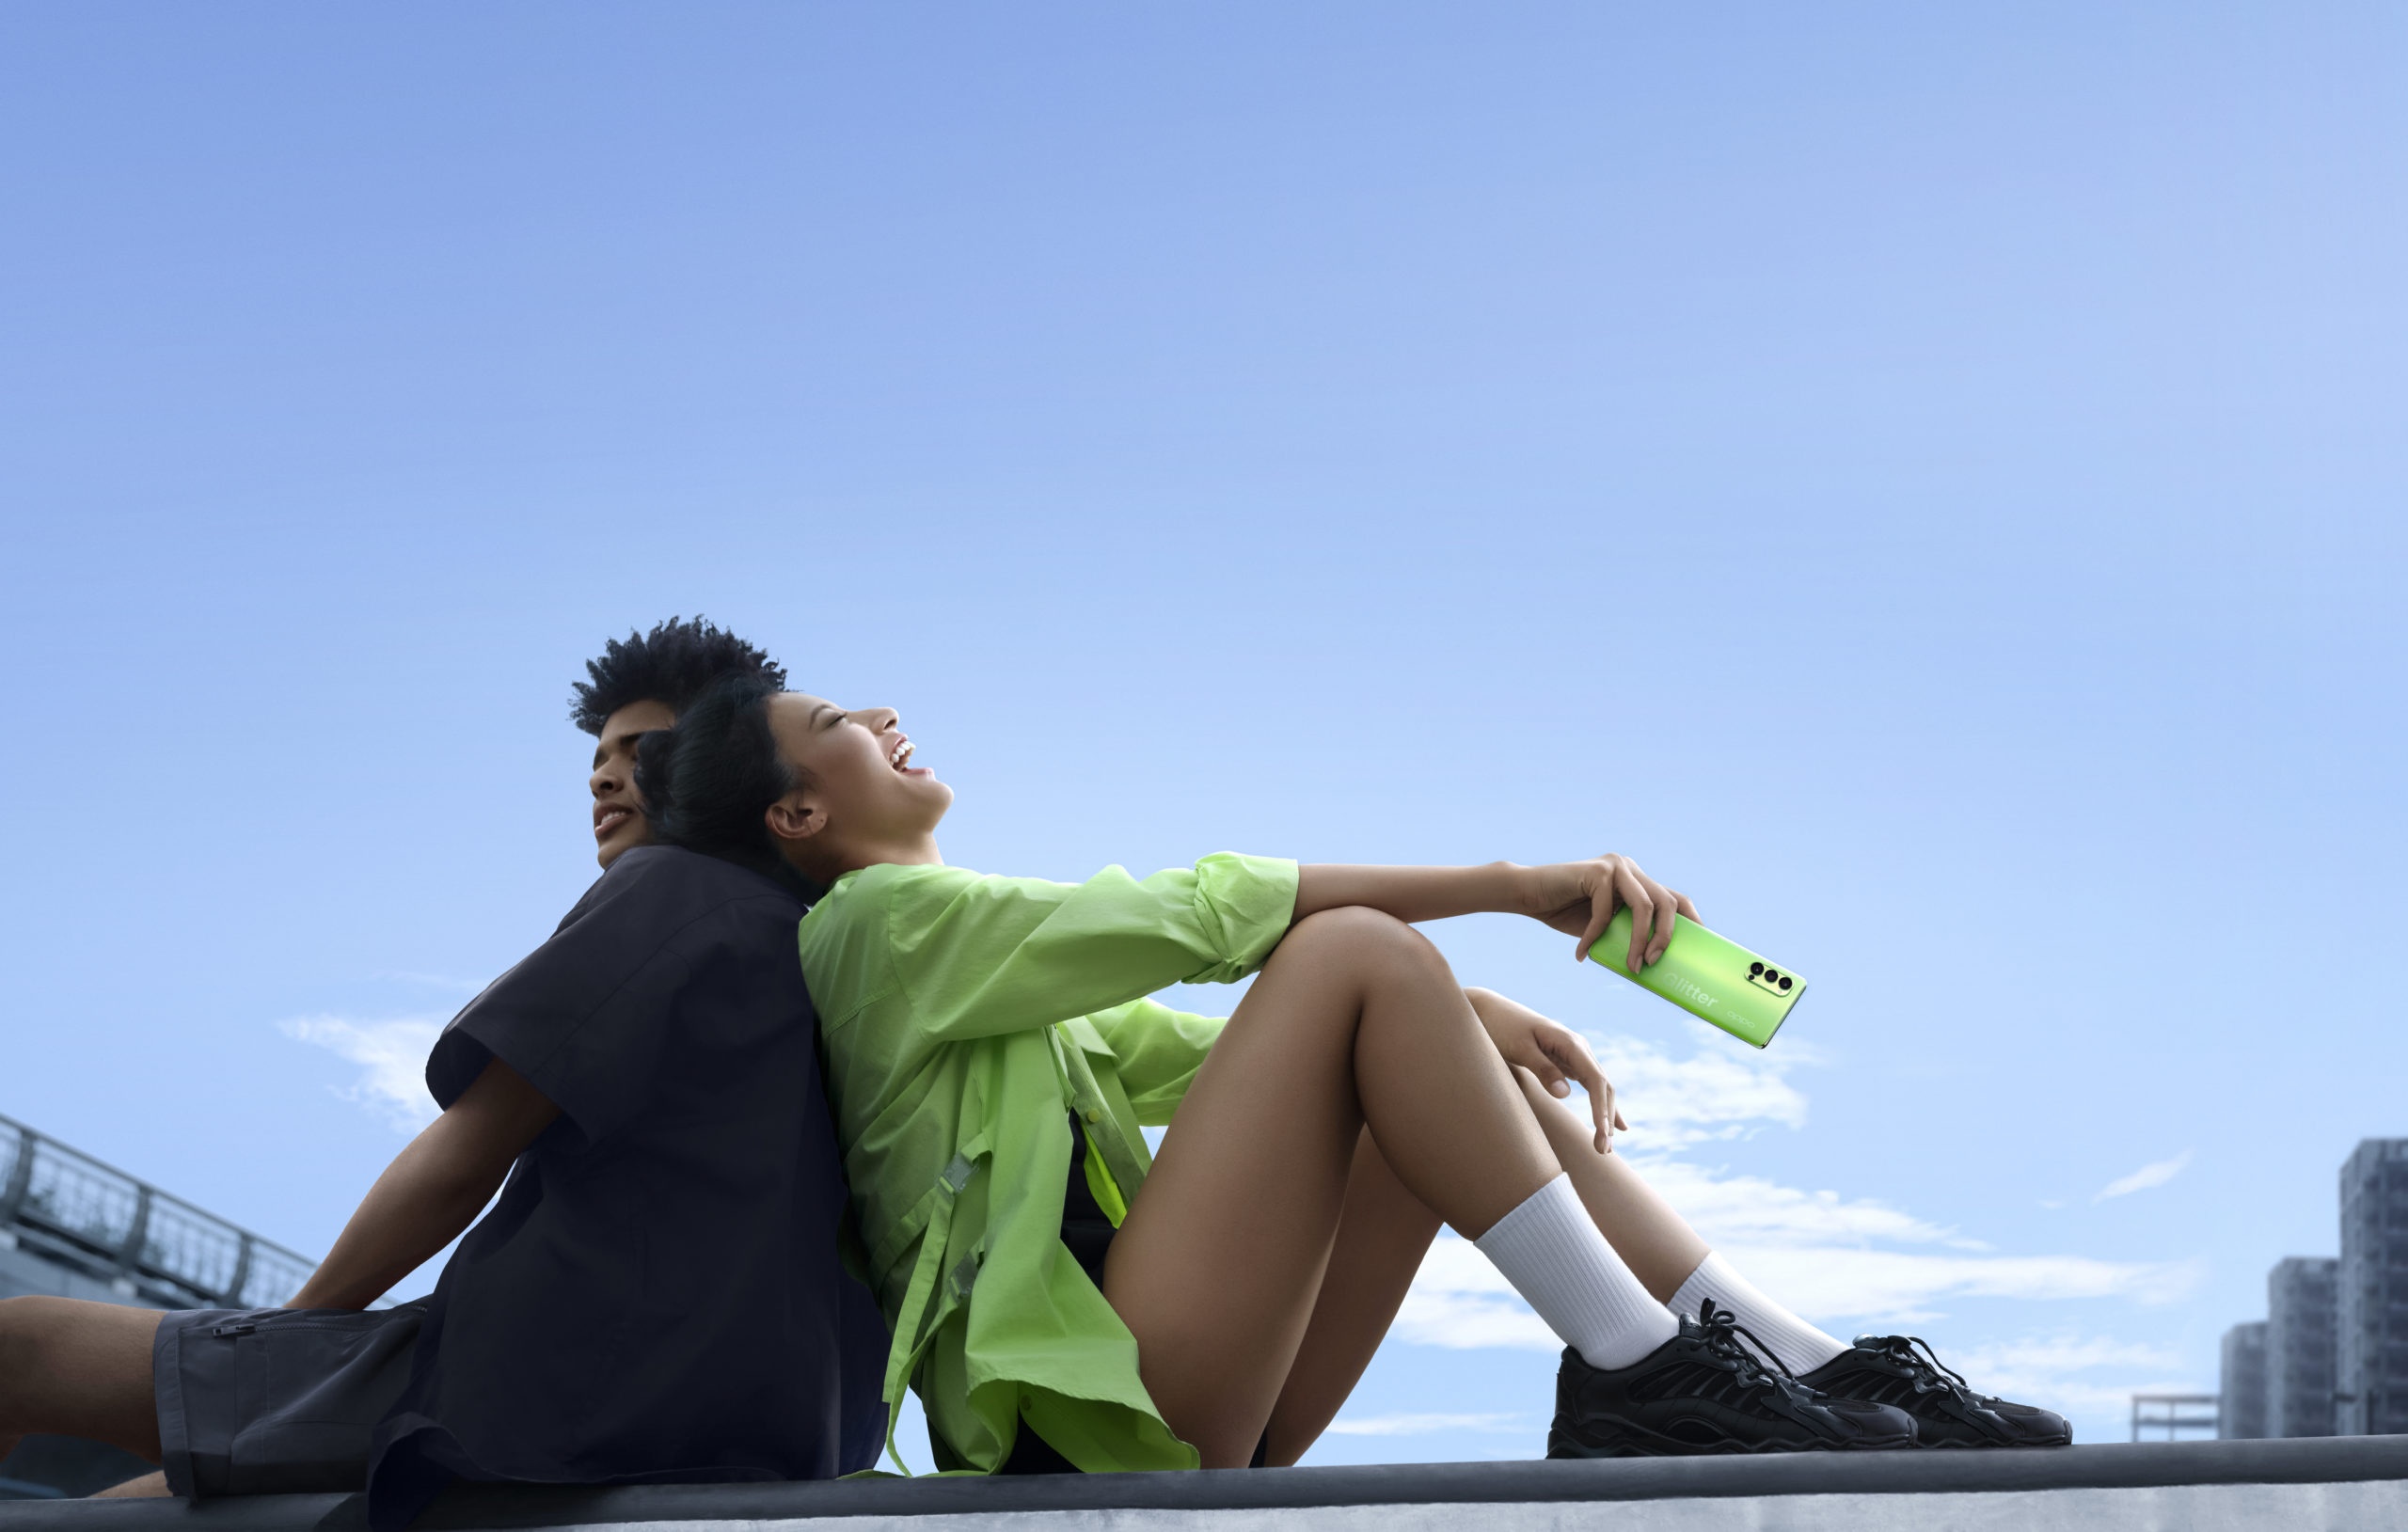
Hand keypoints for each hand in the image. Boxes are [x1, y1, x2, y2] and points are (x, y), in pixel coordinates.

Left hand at [1465, 987, 1629, 1153]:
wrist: (1489, 1010)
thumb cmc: (1500, 1027)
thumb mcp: (1518, 1047)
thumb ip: (1542, 1068)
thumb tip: (1565, 1094)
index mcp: (1570, 1042)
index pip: (1596, 1079)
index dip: (1601, 1108)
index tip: (1602, 1133)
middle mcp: (1578, 1048)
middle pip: (1603, 1086)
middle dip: (1606, 1118)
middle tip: (1603, 1151)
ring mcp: (1574, 1054)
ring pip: (1600, 1087)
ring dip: (1605, 1116)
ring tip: (1606, 1147)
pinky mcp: (1566, 1061)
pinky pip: (1590, 1085)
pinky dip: (1601, 1105)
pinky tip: (1613, 1124)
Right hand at [1522, 854, 1699, 970]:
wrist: (1526, 894)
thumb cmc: (1563, 912)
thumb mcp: (1603, 927)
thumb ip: (1625, 933)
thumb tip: (1653, 964)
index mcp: (1637, 880)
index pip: (1674, 898)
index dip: (1691, 920)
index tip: (1701, 945)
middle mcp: (1630, 868)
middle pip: (1667, 902)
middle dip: (1666, 936)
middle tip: (1654, 963)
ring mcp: (1616, 866)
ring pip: (1644, 906)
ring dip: (1639, 941)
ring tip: (1632, 965)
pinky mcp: (1598, 871)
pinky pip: (1606, 911)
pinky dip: (1594, 937)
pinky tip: (1581, 952)